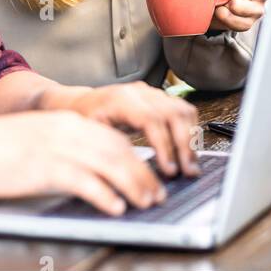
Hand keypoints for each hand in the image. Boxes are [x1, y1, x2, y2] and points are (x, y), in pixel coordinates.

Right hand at [0, 111, 166, 214]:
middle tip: (156, 194)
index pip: (114, 138)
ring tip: (145, 202)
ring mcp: (58, 148)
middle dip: (143, 174)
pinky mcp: (46, 168)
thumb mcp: (37, 139)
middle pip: (119, 151)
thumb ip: (64, 147)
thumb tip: (88, 168)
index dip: (136, 158)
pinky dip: (105, 196)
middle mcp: (68, 130)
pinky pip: (86, 182)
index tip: (149, 175)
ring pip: (110, 165)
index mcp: (67, 121)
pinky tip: (115, 207)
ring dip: (133, 186)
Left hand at [60, 81, 200, 176]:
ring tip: (190, 164)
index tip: (169, 169)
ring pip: (183, 110)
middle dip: (184, 145)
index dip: (165, 146)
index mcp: (121, 100)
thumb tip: (131, 177)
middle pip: (174, 113)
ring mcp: (151, 94)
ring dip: (191, 138)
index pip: (152, 119)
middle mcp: (140, 93)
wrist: (79, 104)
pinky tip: (186, 150)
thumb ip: (111, 152)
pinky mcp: (158, 99)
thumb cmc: (82, 120)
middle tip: (187, 171)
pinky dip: (189, 130)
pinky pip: (182, 110)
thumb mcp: (89, 137)